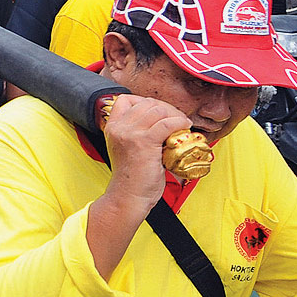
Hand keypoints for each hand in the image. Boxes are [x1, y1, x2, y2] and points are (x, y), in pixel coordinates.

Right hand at [102, 94, 190, 213]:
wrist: (129, 196)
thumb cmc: (132, 177)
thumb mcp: (126, 148)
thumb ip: (136, 132)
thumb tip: (161, 120)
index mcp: (111, 128)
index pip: (125, 100)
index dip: (144, 102)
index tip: (158, 113)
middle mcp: (119, 128)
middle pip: (147, 102)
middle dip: (166, 108)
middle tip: (176, 121)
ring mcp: (130, 134)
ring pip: (158, 110)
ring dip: (175, 115)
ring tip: (182, 125)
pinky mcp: (144, 142)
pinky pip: (167, 123)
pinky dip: (180, 122)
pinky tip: (185, 128)